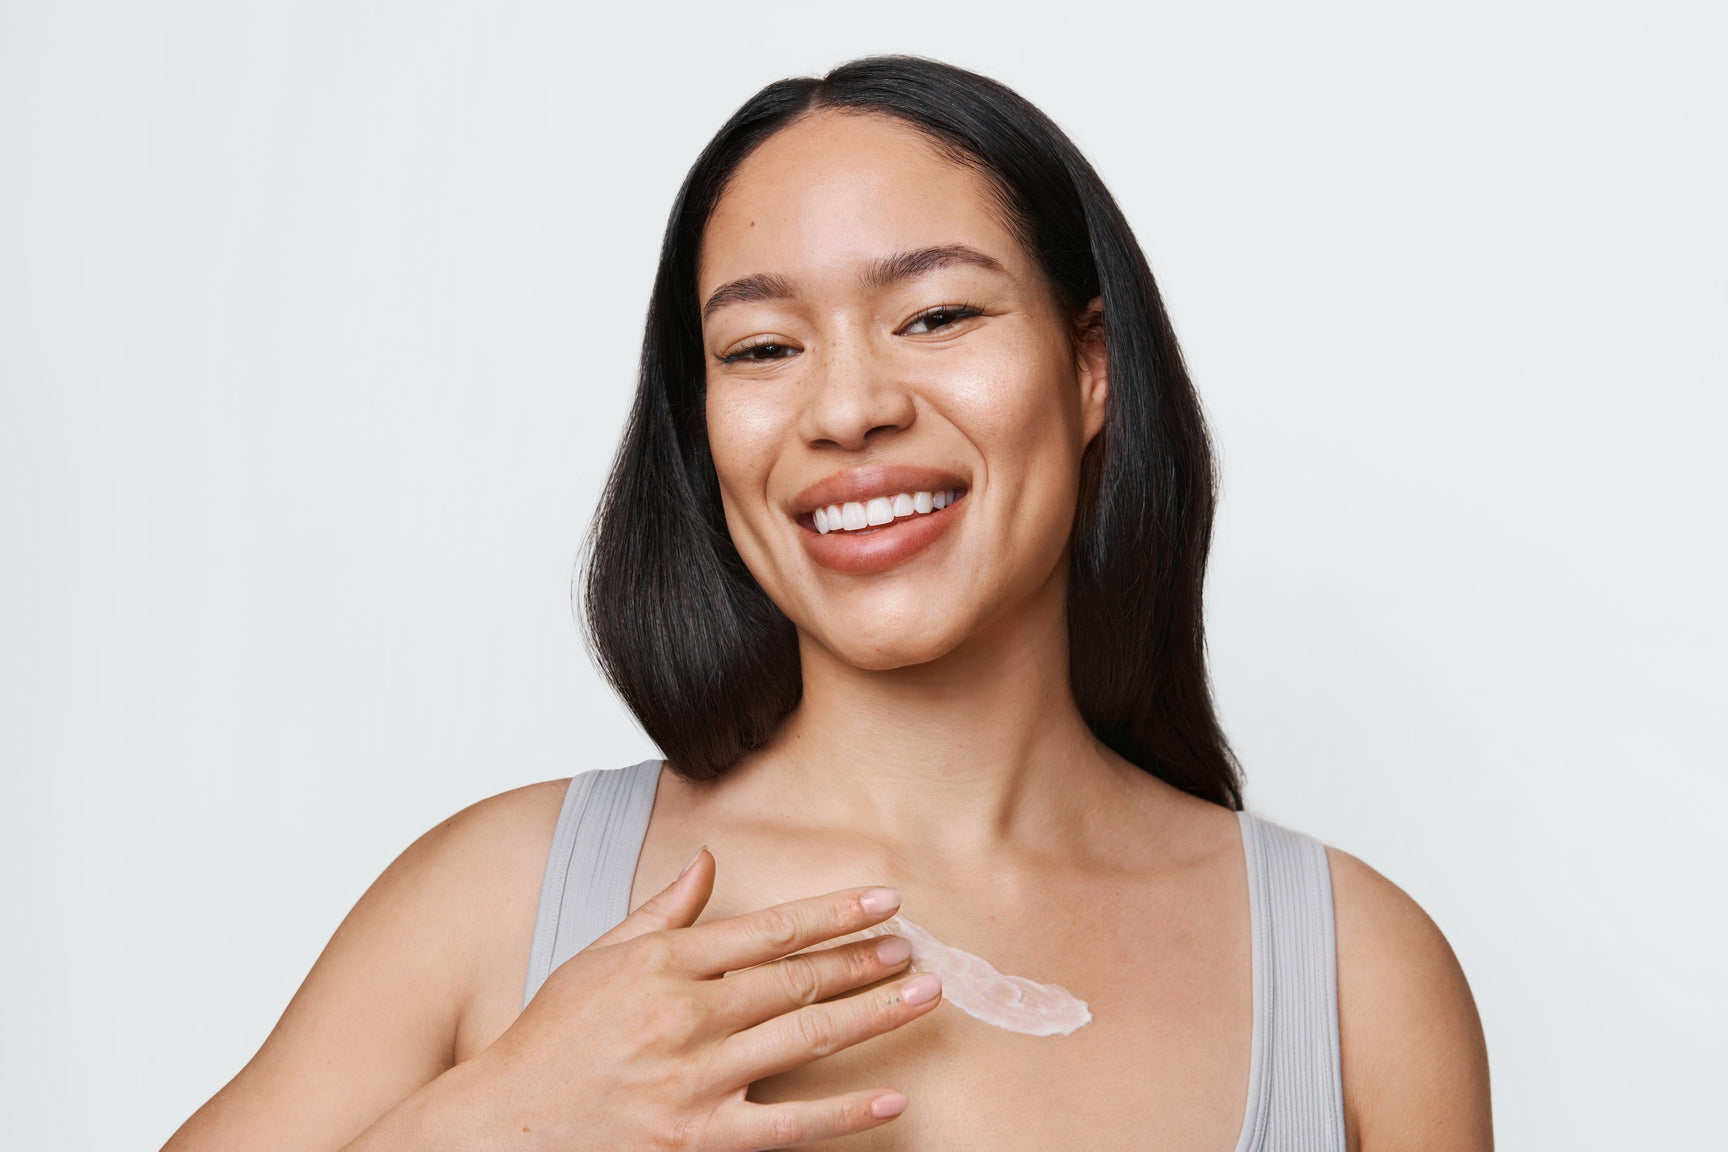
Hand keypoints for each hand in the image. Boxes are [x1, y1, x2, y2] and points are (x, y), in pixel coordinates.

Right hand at [464, 848, 941, 1149]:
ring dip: (870, 1015)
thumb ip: (663, 910)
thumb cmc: (551, 1040)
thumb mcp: (598, 958)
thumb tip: (708, 859)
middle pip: (795, 979)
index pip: (768, 930)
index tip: (884, 899)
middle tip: (914, 949)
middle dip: (864, 961)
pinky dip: (844, 1114)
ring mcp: (694, 1081)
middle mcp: (684, 1016)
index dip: (833, 912)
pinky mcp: (697, 1140)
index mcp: (662, 964)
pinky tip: (890, 1097)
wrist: (502, 1128)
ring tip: (921, 996)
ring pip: (803, 1039)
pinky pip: (787, 1126)